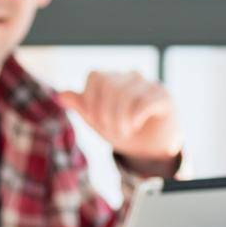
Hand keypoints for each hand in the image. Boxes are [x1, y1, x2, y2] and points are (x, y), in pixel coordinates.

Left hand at [57, 71, 181, 160]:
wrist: (151, 150)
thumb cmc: (123, 131)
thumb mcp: (98, 122)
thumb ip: (81, 107)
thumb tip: (60, 95)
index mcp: (113, 79)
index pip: (96, 76)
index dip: (91, 99)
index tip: (95, 120)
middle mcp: (131, 77)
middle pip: (110, 85)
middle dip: (105, 113)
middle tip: (112, 130)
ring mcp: (149, 85)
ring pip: (126, 94)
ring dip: (121, 119)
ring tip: (125, 131)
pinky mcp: (164, 97)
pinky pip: (145, 102)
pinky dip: (136, 117)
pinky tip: (136, 125)